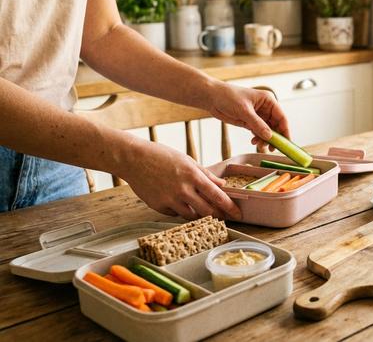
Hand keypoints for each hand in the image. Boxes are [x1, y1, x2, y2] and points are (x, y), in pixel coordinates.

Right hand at [120, 141, 241, 219]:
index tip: (238, 214)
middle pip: (207, 211)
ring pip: (191, 216)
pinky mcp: (158, 206)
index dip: (229, 207)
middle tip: (224, 217)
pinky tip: (178, 202)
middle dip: (218, 215)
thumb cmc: (162, 156)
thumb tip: (222, 185)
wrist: (133, 159)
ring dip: (199, 215)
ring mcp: (170, 200)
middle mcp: (183, 190)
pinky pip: (175, 214)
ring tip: (202, 210)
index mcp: (193, 176)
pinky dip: (180, 210)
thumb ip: (206, 175)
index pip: (217, 196)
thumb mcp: (188, 161)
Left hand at [206, 82, 289, 151]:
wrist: (212, 97)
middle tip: (272, 148)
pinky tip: (254, 141)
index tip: (286, 142)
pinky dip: (258, 138)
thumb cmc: (228, 97)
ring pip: (267, 131)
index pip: (281, 117)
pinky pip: (259, 132)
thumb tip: (270, 137)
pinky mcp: (250, 121)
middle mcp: (265, 108)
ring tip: (260, 145)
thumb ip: (257, 124)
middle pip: (276, 126)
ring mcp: (258, 116)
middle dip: (275, 137)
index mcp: (268, 101)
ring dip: (265, 139)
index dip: (285, 130)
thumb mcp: (244, 111)